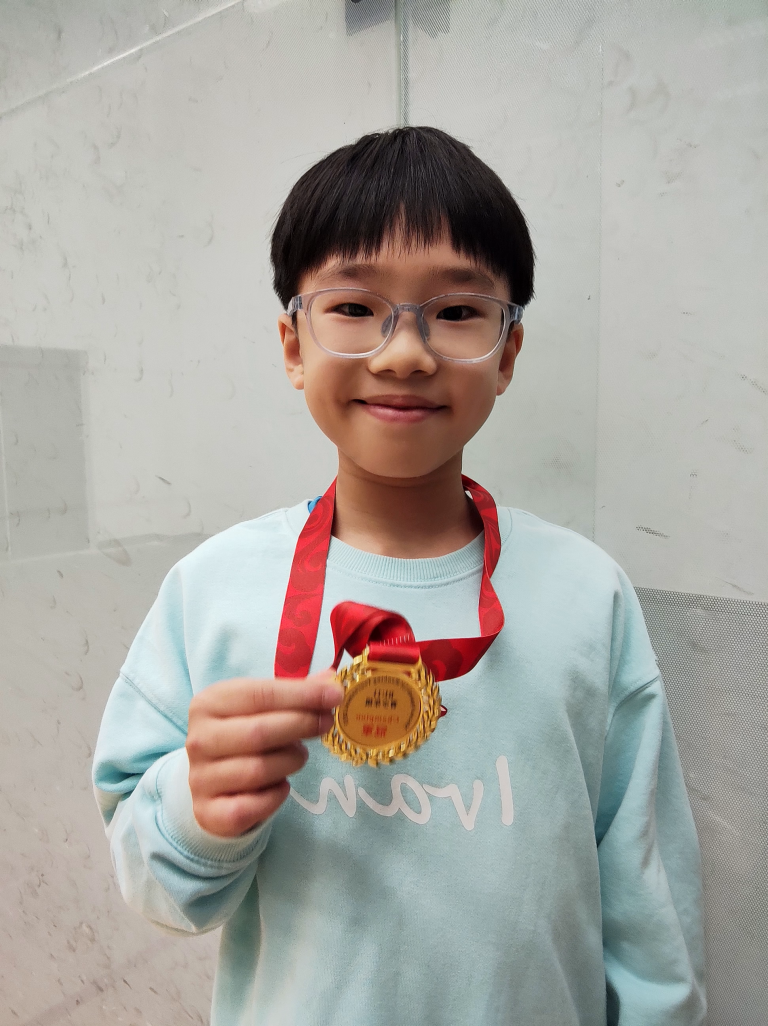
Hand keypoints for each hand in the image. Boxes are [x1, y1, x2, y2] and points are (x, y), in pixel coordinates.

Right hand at [186, 672, 342, 836]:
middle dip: (302, 725)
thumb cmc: (242, 735)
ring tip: (298, 755)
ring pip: (258, 770)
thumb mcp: (261, 707)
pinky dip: (275, 796)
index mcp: (209, 703)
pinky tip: (281, 785)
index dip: (302, 695)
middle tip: (326, 724)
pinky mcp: (208, 813)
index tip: (335, 695)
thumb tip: (332, 681)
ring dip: (290, 762)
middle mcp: (198, 739)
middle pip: (259, 732)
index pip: (260, 694)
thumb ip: (295, 693)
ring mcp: (200, 778)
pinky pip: (252, 807)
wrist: (210, 782)